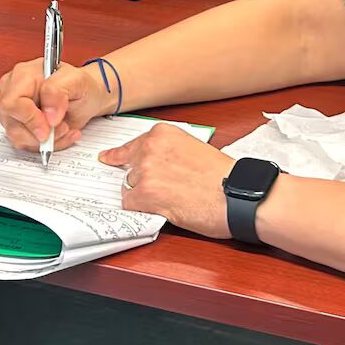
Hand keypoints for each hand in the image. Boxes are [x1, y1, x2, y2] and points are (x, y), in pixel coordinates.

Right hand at [0, 59, 117, 151]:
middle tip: (64, 127)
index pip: (12, 103)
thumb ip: (57, 93)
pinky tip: (61, 134)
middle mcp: (13, 93)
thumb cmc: (78, 85)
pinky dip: (48, 144)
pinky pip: (26, 144)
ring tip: (66, 128)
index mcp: (22, 75)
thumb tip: (48, 116)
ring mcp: (13, 111)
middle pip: (12, 123)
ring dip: (47, 140)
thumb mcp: (76, 81)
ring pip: (18, 137)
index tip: (50, 126)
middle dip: (41, 133)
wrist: (84, 96)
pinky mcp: (18, 127)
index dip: (30, 119)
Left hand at [100, 125, 235, 237]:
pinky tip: (165, 209)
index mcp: (162, 134)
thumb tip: (152, 163)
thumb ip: (168, 151)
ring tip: (173, 199)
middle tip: (163, 190)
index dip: (120, 155)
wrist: (237, 194)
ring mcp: (145, 172)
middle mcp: (150, 149)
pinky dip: (144, 211)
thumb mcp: (193, 149)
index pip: (131, 145)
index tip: (107, 158)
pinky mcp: (145, 195)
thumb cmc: (224, 176)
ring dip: (144, 196)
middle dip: (142, 180)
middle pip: (130, 168)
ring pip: (129, 188)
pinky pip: (131, 205)